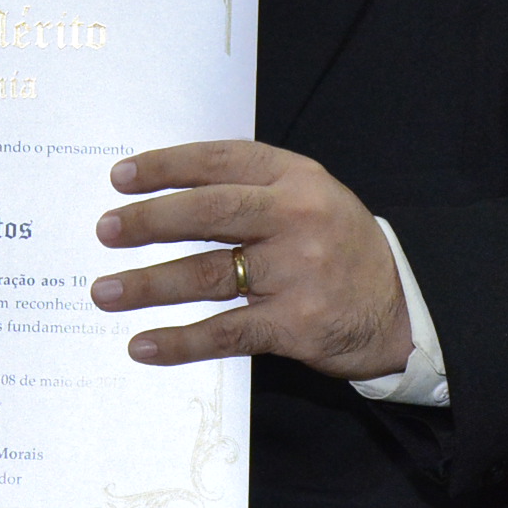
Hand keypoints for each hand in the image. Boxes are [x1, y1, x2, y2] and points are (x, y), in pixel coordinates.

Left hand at [93, 141, 410, 380]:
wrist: (402, 308)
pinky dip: (180, 341)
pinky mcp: (295, 324)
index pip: (219, 161)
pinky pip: (224, 331)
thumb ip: (252, 189)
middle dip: (148, 222)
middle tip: (105, 230)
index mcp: (295, 177)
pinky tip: (144, 345)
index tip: (120, 177)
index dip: (165, 167)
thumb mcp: (310, 197)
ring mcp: (297, 271)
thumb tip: (165, 195)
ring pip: (207, 274)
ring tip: (106, 291)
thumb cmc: (339, 247)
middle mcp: (296, 217)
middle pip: (207, 213)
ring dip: (148, 285)